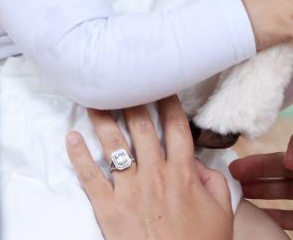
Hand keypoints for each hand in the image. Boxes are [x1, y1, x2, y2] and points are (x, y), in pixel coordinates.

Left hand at [66, 96, 233, 239]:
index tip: (162, 86)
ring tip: (93, 97)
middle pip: (142, 127)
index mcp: (183, 173)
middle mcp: (155, 174)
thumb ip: (214, 180)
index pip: (176, 127)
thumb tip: (200, 161)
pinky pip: (91, 178)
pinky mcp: (109, 209)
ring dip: (103, 118)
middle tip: (124, 80)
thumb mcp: (221, 212)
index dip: (169, 103)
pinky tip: (71, 138)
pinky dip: (79, 156)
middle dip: (133, 100)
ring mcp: (130, 190)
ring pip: (115, 144)